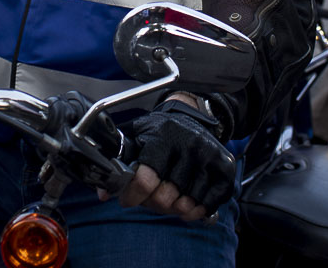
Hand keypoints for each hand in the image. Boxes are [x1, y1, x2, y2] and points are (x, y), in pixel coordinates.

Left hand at [101, 101, 235, 219]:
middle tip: (149, 200)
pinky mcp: (224, 167)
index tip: (128, 200)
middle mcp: (188, 144)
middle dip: (153, 204)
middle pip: (166, 196)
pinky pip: (209, 204)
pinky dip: (196, 211)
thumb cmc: (160, 130)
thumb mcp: (136, 136)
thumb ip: (118, 161)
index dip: (133, 196)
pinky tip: (187, 203)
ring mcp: (209, 156)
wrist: (193, 116)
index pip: (146, 179)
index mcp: (162, 136)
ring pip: (188, 203)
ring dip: (174, 209)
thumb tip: (103, 193)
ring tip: (168, 199)